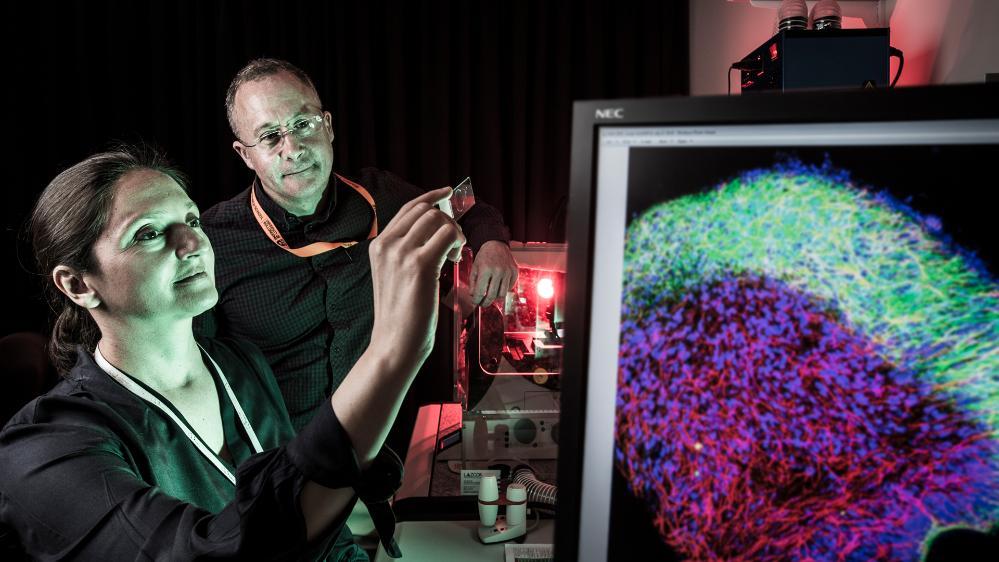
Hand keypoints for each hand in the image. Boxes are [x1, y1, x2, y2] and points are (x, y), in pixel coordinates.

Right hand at [368, 187, 465, 367]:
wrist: (393, 343)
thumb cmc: (400, 315)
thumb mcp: (394, 276)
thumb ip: (405, 253)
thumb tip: (434, 232)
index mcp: (379, 246)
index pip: (408, 209)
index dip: (432, 197)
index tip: (448, 193)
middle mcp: (386, 244)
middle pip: (425, 210)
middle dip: (448, 220)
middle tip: (456, 243)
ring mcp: (401, 253)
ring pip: (437, 219)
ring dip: (455, 232)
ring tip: (456, 254)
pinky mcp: (419, 265)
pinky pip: (447, 235)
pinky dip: (458, 241)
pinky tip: (456, 259)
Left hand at [469, 241, 518, 306]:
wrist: (496, 244)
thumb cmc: (484, 256)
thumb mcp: (474, 268)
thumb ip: (473, 283)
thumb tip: (473, 296)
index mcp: (485, 269)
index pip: (480, 291)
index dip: (476, 300)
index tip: (475, 302)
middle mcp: (498, 271)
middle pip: (492, 296)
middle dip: (485, 303)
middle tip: (482, 304)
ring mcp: (508, 272)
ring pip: (502, 294)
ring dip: (495, 298)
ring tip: (490, 296)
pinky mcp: (515, 272)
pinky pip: (509, 288)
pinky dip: (503, 290)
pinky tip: (498, 287)